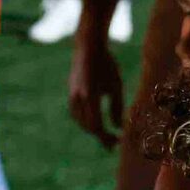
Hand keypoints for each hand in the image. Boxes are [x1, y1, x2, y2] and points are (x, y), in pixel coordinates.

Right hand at [68, 30, 126, 147]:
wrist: (88, 47)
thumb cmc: (106, 65)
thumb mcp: (116, 85)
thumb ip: (116, 107)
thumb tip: (117, 127)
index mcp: (90, 96)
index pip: (97, 125)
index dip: (107, 137)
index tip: (118, 141)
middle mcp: (78, 98)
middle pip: (88, 126)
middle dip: (101, 136)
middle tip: (114, 142)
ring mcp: (72, 96)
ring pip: (81, 121)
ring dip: (93, 130)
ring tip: (106, 134)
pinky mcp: (71, 94)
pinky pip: (77, 114)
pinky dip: (86, 121)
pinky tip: (96, 121)